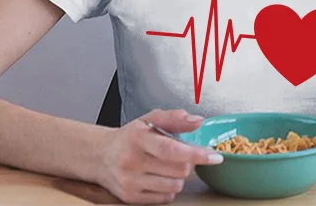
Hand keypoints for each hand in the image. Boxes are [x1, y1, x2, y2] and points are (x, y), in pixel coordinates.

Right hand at [97, 109, 222, 203]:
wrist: (100, 156)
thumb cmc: (131, 136)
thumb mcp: (151, 119)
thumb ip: (176, 118)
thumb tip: (199, 121)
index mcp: (139, 138)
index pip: (172, 149)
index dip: (196, 154)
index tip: (214, 156)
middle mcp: (132, 162)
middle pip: (178, 170)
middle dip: (188, 163)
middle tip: (182, 155)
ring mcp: (130, 182)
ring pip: (174, 185)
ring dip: (179, 177)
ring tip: (169, 166)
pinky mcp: (130, 198)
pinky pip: (164, 198)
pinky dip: (169, 188)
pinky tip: (160, 177)